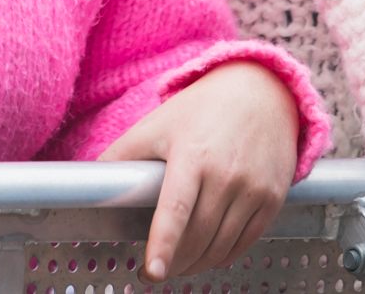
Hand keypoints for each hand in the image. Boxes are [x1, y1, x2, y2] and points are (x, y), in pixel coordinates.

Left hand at [99, 60, 299, 281]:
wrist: (261, 92)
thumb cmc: (202, 109)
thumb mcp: (157, 124)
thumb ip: (123, 154)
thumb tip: (91, 181)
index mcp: (192, 155)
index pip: (175, 209)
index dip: (163, 243)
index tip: (152, 271)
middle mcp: (226, 174)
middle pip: (197, 235)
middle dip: (173, 262)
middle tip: (154, 272)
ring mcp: (254, 188)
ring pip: (221, 245)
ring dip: (196, 264)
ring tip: (177, 267)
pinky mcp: (273, 198)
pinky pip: (246, 242)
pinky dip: (223, 256)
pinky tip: (207, 257)